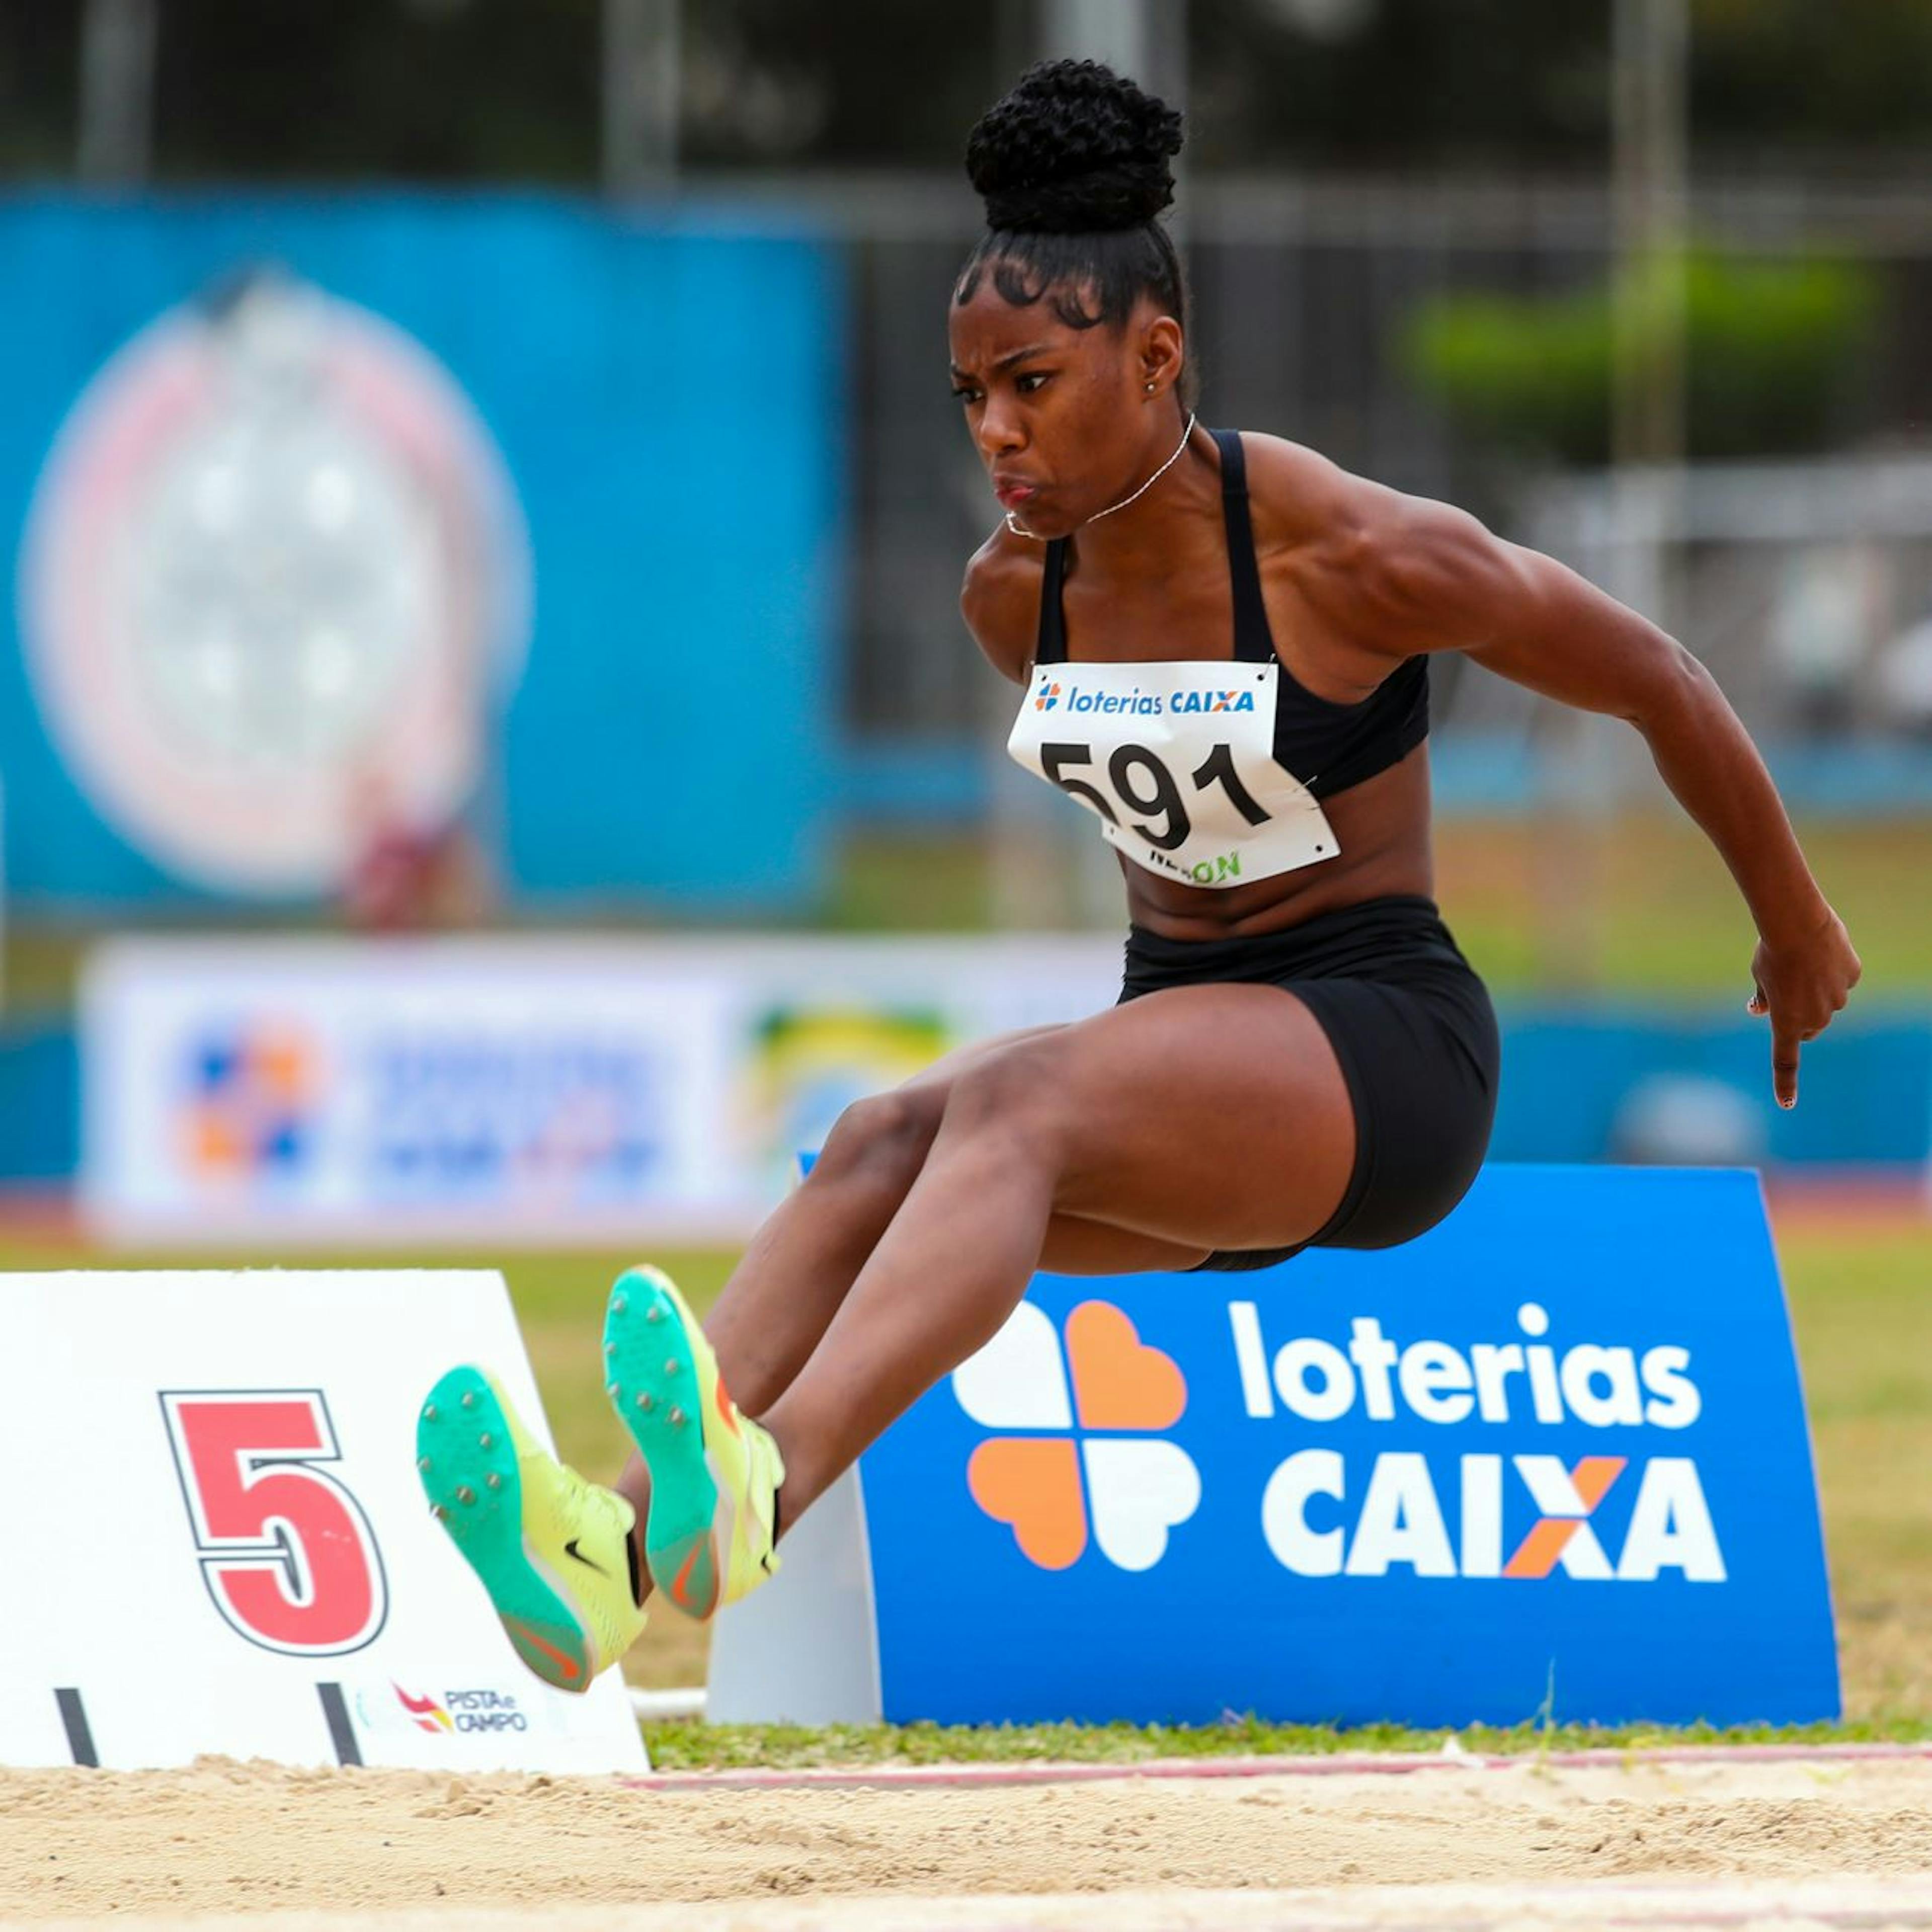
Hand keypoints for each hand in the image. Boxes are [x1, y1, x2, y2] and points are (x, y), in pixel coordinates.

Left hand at [1747, 908, 1860, 1109]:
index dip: (1785, 1083)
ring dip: (1816, 991)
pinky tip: (1822, 952)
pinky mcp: (1852, 978)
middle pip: (1809, 1027)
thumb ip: (1764, 998)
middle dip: (1799, 1016)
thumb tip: (1757, 1010)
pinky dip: (1833, 971)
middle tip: (1787, 990)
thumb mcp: (1759, 976)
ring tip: (1802, 962)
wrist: (1797, 923)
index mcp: (1786, 1022)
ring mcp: (1837, 999)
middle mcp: (1815, 1017)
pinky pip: (1841, 979)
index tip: (1786, 1104)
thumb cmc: (1771, 951)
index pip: (1785, 1061)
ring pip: (1827, 1003)